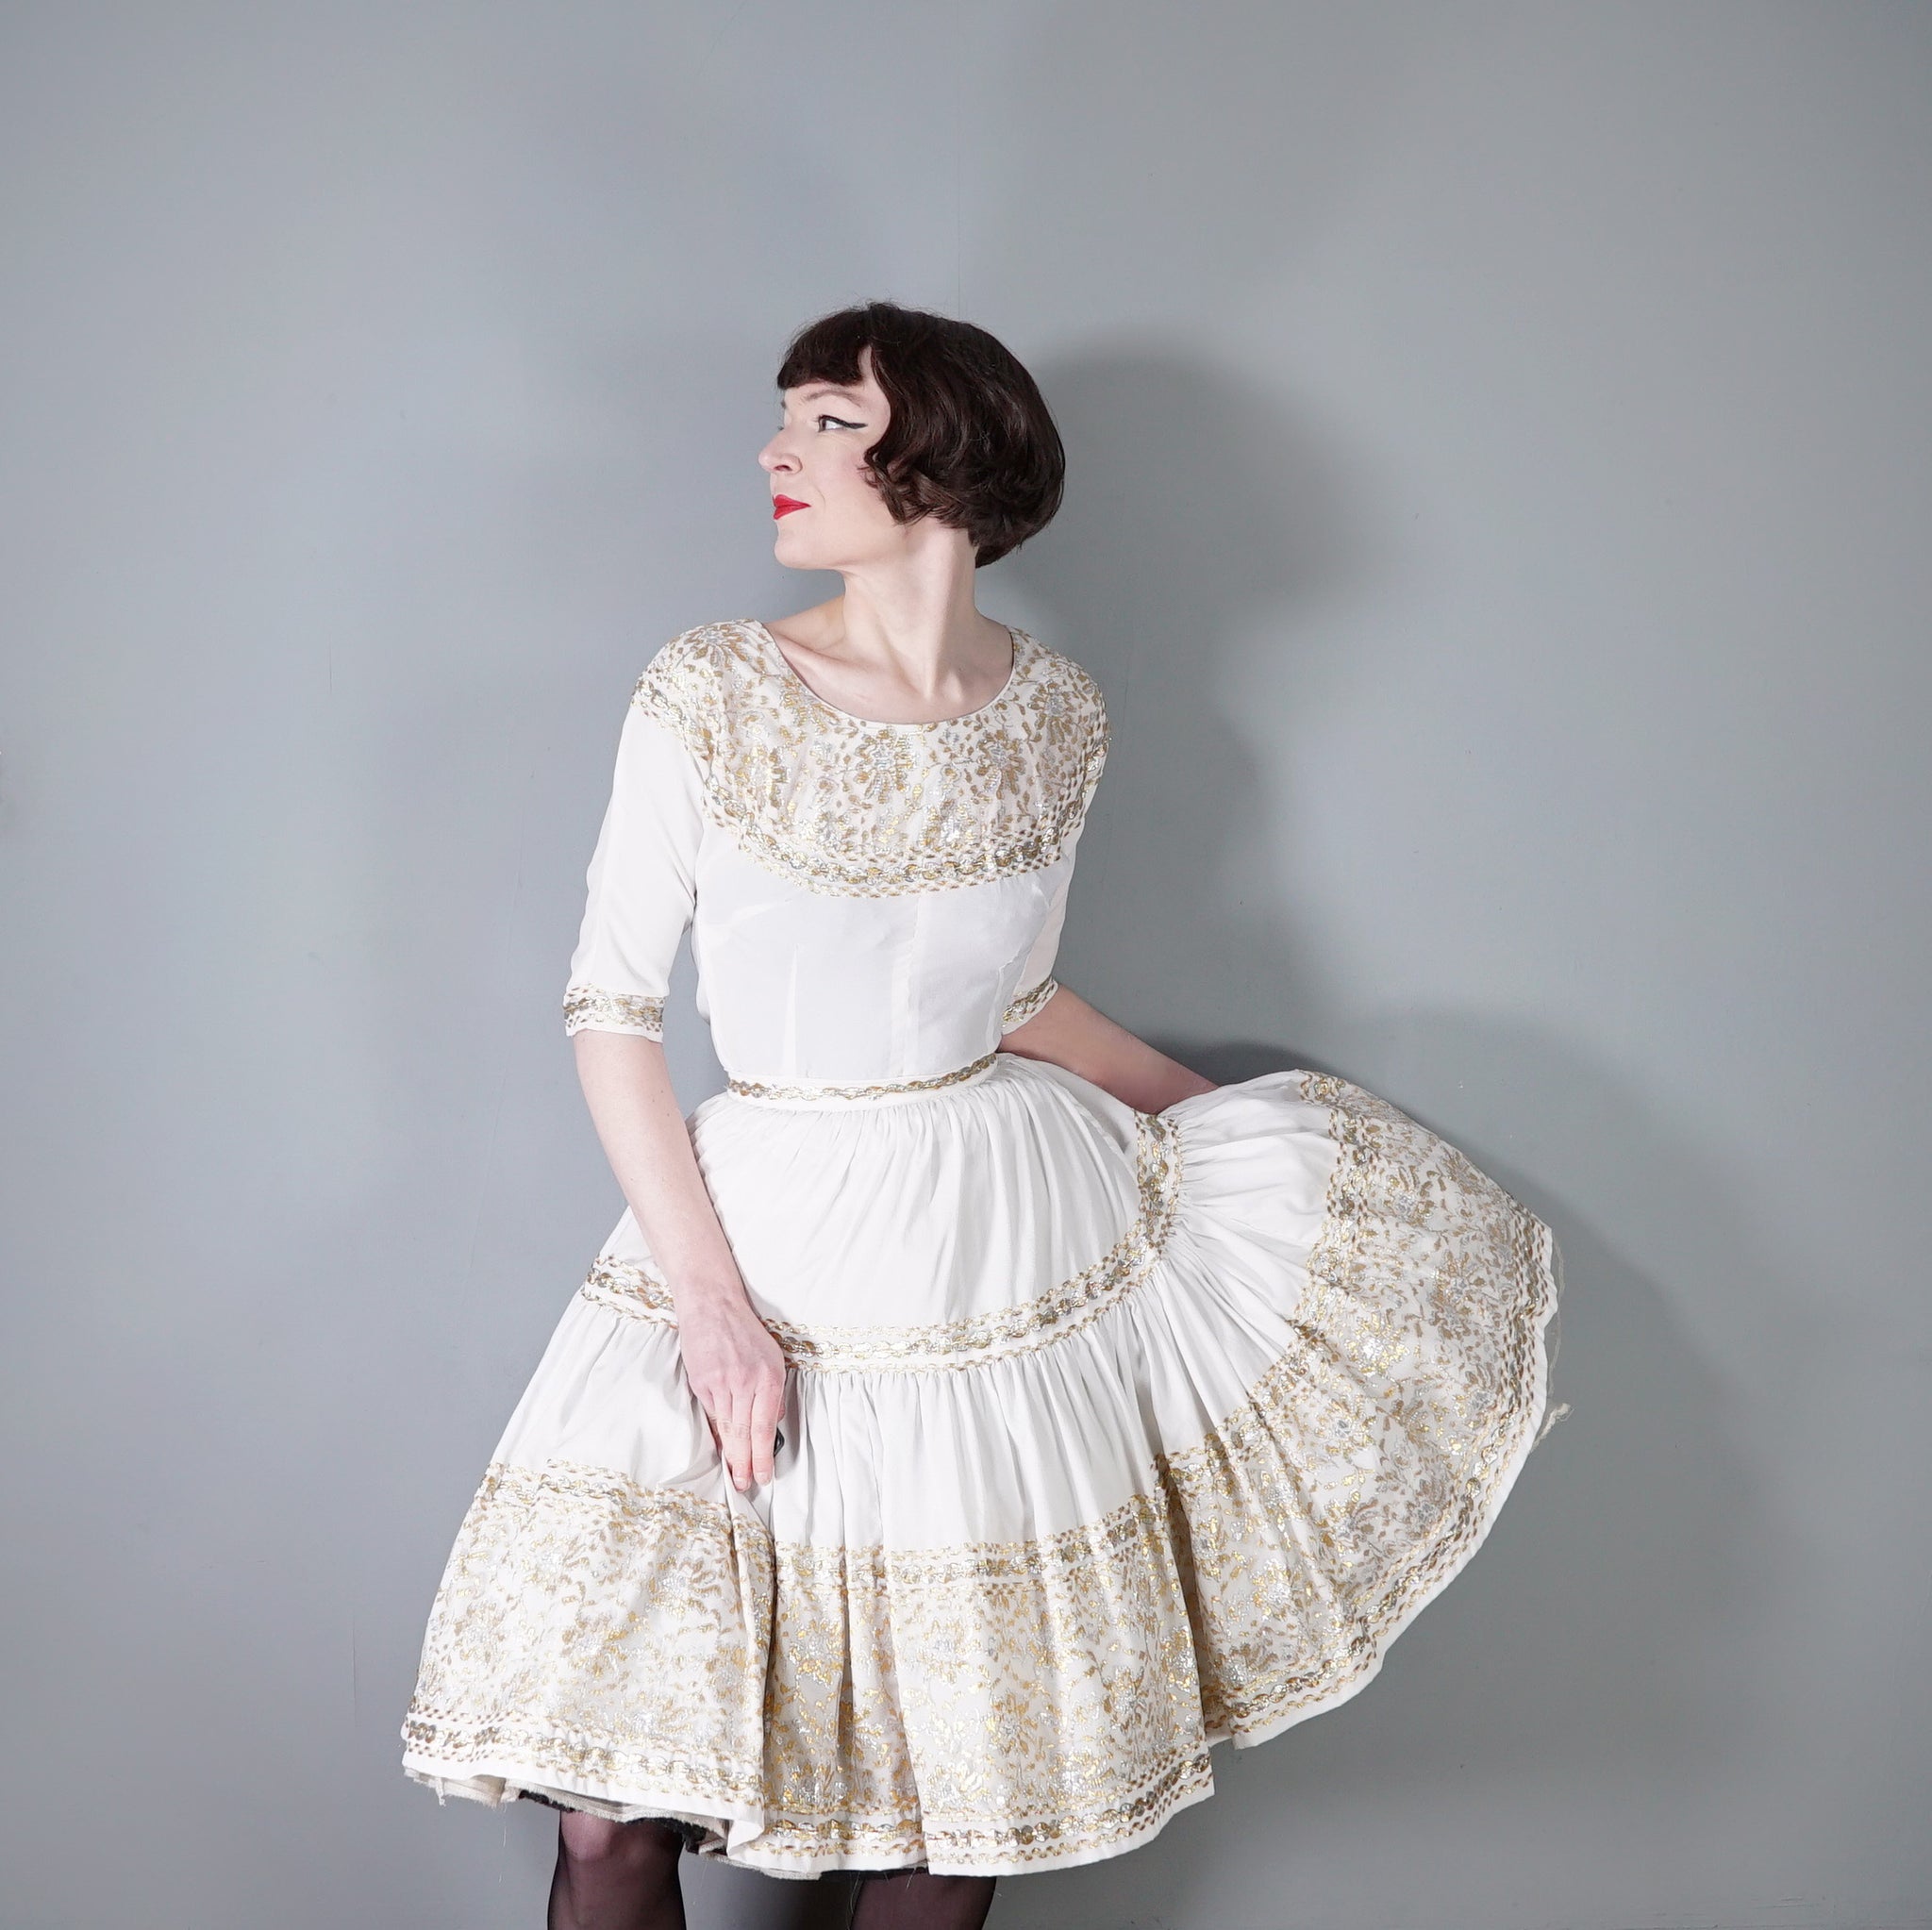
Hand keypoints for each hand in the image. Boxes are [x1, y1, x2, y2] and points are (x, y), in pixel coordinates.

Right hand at [674, 1283, 787, 1493]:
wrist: (712, 1305)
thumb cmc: (744, 1331)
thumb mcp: (772, 1356)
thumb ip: (773, 1390)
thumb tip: (772, 1420)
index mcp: (768, 1376)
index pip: (764, 1426)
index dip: (763, 1455)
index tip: (764, 1475)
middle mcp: (745, 1383)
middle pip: (745, 1432)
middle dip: (746, 1463)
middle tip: (746, 1486)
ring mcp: (720, 1383)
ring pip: (727, 1427)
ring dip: (731, 1454)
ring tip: (734, 1475)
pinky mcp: (701, 1382)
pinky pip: (712, 1413)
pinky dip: (718, 1431)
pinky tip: (720, 1447)